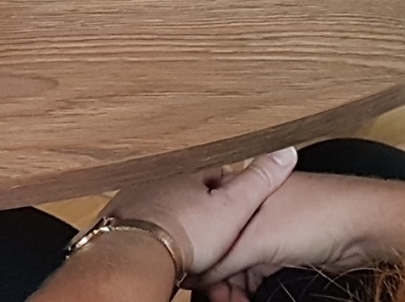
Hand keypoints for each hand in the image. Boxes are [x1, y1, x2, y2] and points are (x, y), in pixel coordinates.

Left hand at [100, 148, 297, 277]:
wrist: (140, 252)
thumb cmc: (187, 234)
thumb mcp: (234, 206)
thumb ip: (259, 179)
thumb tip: (285, 152)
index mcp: (189, 180)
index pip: (213, 174)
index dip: (227, 184)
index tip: (234, 194)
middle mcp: (159, 186)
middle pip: (183, 189)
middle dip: (195, 200)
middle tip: (208, 219)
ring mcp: (136, 203)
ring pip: (159, 205)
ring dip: (171, 216)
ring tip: (184, 234)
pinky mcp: (119, 224)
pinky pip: (137, 224)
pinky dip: (148, 231)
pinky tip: (156, 243)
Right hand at [198, 173, 404, 301]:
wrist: (370, 226)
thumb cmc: (317, 215)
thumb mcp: (257, 239)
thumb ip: (219, 259)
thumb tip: (190, 276)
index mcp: (234, 191)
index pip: (200, 227)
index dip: (195, 257)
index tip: (193, 284)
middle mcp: (245, 208)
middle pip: (215, 249)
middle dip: (212, 279)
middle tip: (215, 300)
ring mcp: (265, 229)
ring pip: (233, 265)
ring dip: (229, 287)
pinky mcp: (282, 249)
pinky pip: (252, 273)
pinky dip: (246, 288)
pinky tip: (244, 299)